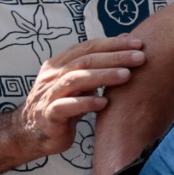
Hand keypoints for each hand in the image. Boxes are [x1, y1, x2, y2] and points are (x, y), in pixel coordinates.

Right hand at [8, 37, 146, 160]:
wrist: (33, 134)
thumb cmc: (64, 104)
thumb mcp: (80, 82)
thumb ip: (97, 64)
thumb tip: (125, 41)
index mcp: (59, 63)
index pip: (88, 47)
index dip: (113, 44)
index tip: (139, 44)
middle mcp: (52, 76)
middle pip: (84, 60)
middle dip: (114, 57)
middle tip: (140, 58)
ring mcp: (48, 94)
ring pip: (75, 79)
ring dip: (103, 76)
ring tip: (127, 76)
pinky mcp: (49, 115)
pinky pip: (66, 106)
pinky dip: (85, 103)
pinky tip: (105, 103)